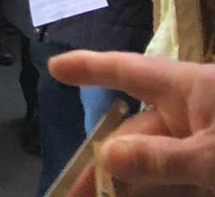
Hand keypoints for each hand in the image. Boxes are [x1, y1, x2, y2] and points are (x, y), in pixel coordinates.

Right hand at [51, 50, 214, 196]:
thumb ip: (160, 157)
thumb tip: (104, 156)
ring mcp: (206, 146)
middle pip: (136, 132)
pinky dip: (156, 191)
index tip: (54, 68)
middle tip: (74, 192)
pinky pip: (178, 181)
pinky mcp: (214, 173)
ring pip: (156, 163)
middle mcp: (193, 114)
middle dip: (104, 162)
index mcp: (190, 90)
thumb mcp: (212, 156)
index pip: (128, 71)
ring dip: (128, 184)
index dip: (90, 68)